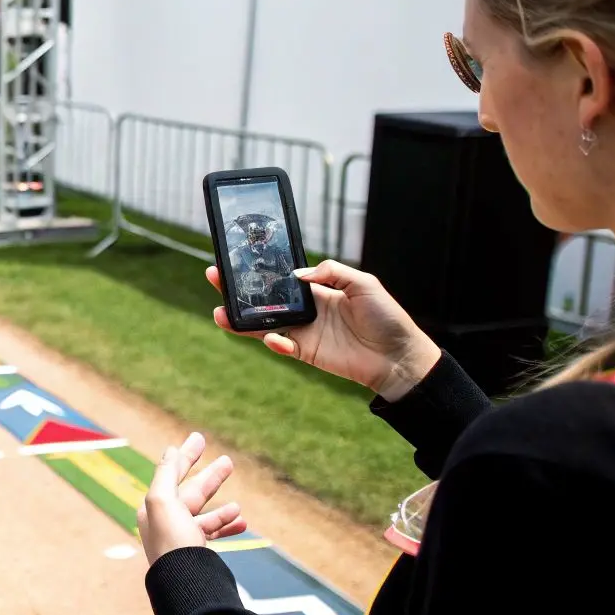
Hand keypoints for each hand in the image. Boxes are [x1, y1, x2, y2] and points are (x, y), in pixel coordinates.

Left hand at [138, 432, 246, 564]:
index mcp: (154, 508)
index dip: (185, 455)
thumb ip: (166, 474)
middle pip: (190, 492)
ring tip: (238, 501)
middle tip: (229, 461)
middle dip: (210, 477)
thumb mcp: (163, 501)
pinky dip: (227, 526)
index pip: (171, 474)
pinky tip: (241, 521)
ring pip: (205, 514)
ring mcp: (181, 539)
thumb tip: (170, 450)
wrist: (184, 585)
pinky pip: (213, 535)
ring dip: (221, 505)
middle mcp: (166, 522)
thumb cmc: (172, 542)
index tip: (199, 438)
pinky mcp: (196, 554)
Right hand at [208, 259, 441, 401]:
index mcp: (318, 289)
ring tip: (220, 312)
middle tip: (215, 276)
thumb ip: (332, 272)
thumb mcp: (364, 283)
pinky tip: (271, 338)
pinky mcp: (307, 352)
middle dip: (238, 289)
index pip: (281, 276)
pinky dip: (274, 342)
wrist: (399, 356)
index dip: (261, 268)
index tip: (238, 258)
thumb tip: (298, 274)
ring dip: (241, 319)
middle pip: (264, 298)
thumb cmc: (387, 317)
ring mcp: (304, 331)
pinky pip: (283, 346)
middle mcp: (306, 309)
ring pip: (263, 323)